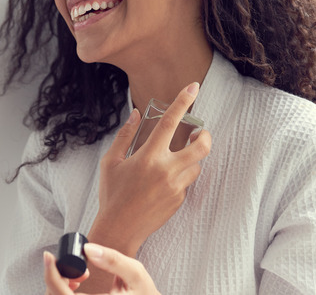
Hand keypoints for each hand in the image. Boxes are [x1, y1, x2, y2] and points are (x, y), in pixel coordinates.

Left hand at [44, 243, 160, 294]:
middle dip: (56, 277)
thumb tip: (87, 248)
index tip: (48, 256)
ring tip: (81, 275)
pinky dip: (63, 292)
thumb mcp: (136, 274)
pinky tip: (77, 284)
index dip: (51, 275)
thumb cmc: (145, 294)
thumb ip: (113, 260)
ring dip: (59, 285)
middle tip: (76, 266)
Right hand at [89, 82, 211, 255]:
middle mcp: (166, 170)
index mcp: (148, 157)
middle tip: (199, 132)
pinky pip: (187, 182)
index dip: (183, 101)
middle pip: (201, 147)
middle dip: (205, 135)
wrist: (120, 229)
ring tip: (177, 157)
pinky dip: (181, 176)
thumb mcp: (111, 162)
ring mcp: (176, 187)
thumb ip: (125, 136)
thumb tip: (136, 115)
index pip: (170, 122)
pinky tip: (164, 180)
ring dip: (191, 157)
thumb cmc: (112, 195)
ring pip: (196, 165)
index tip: (194, 86)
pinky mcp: (179, 200)